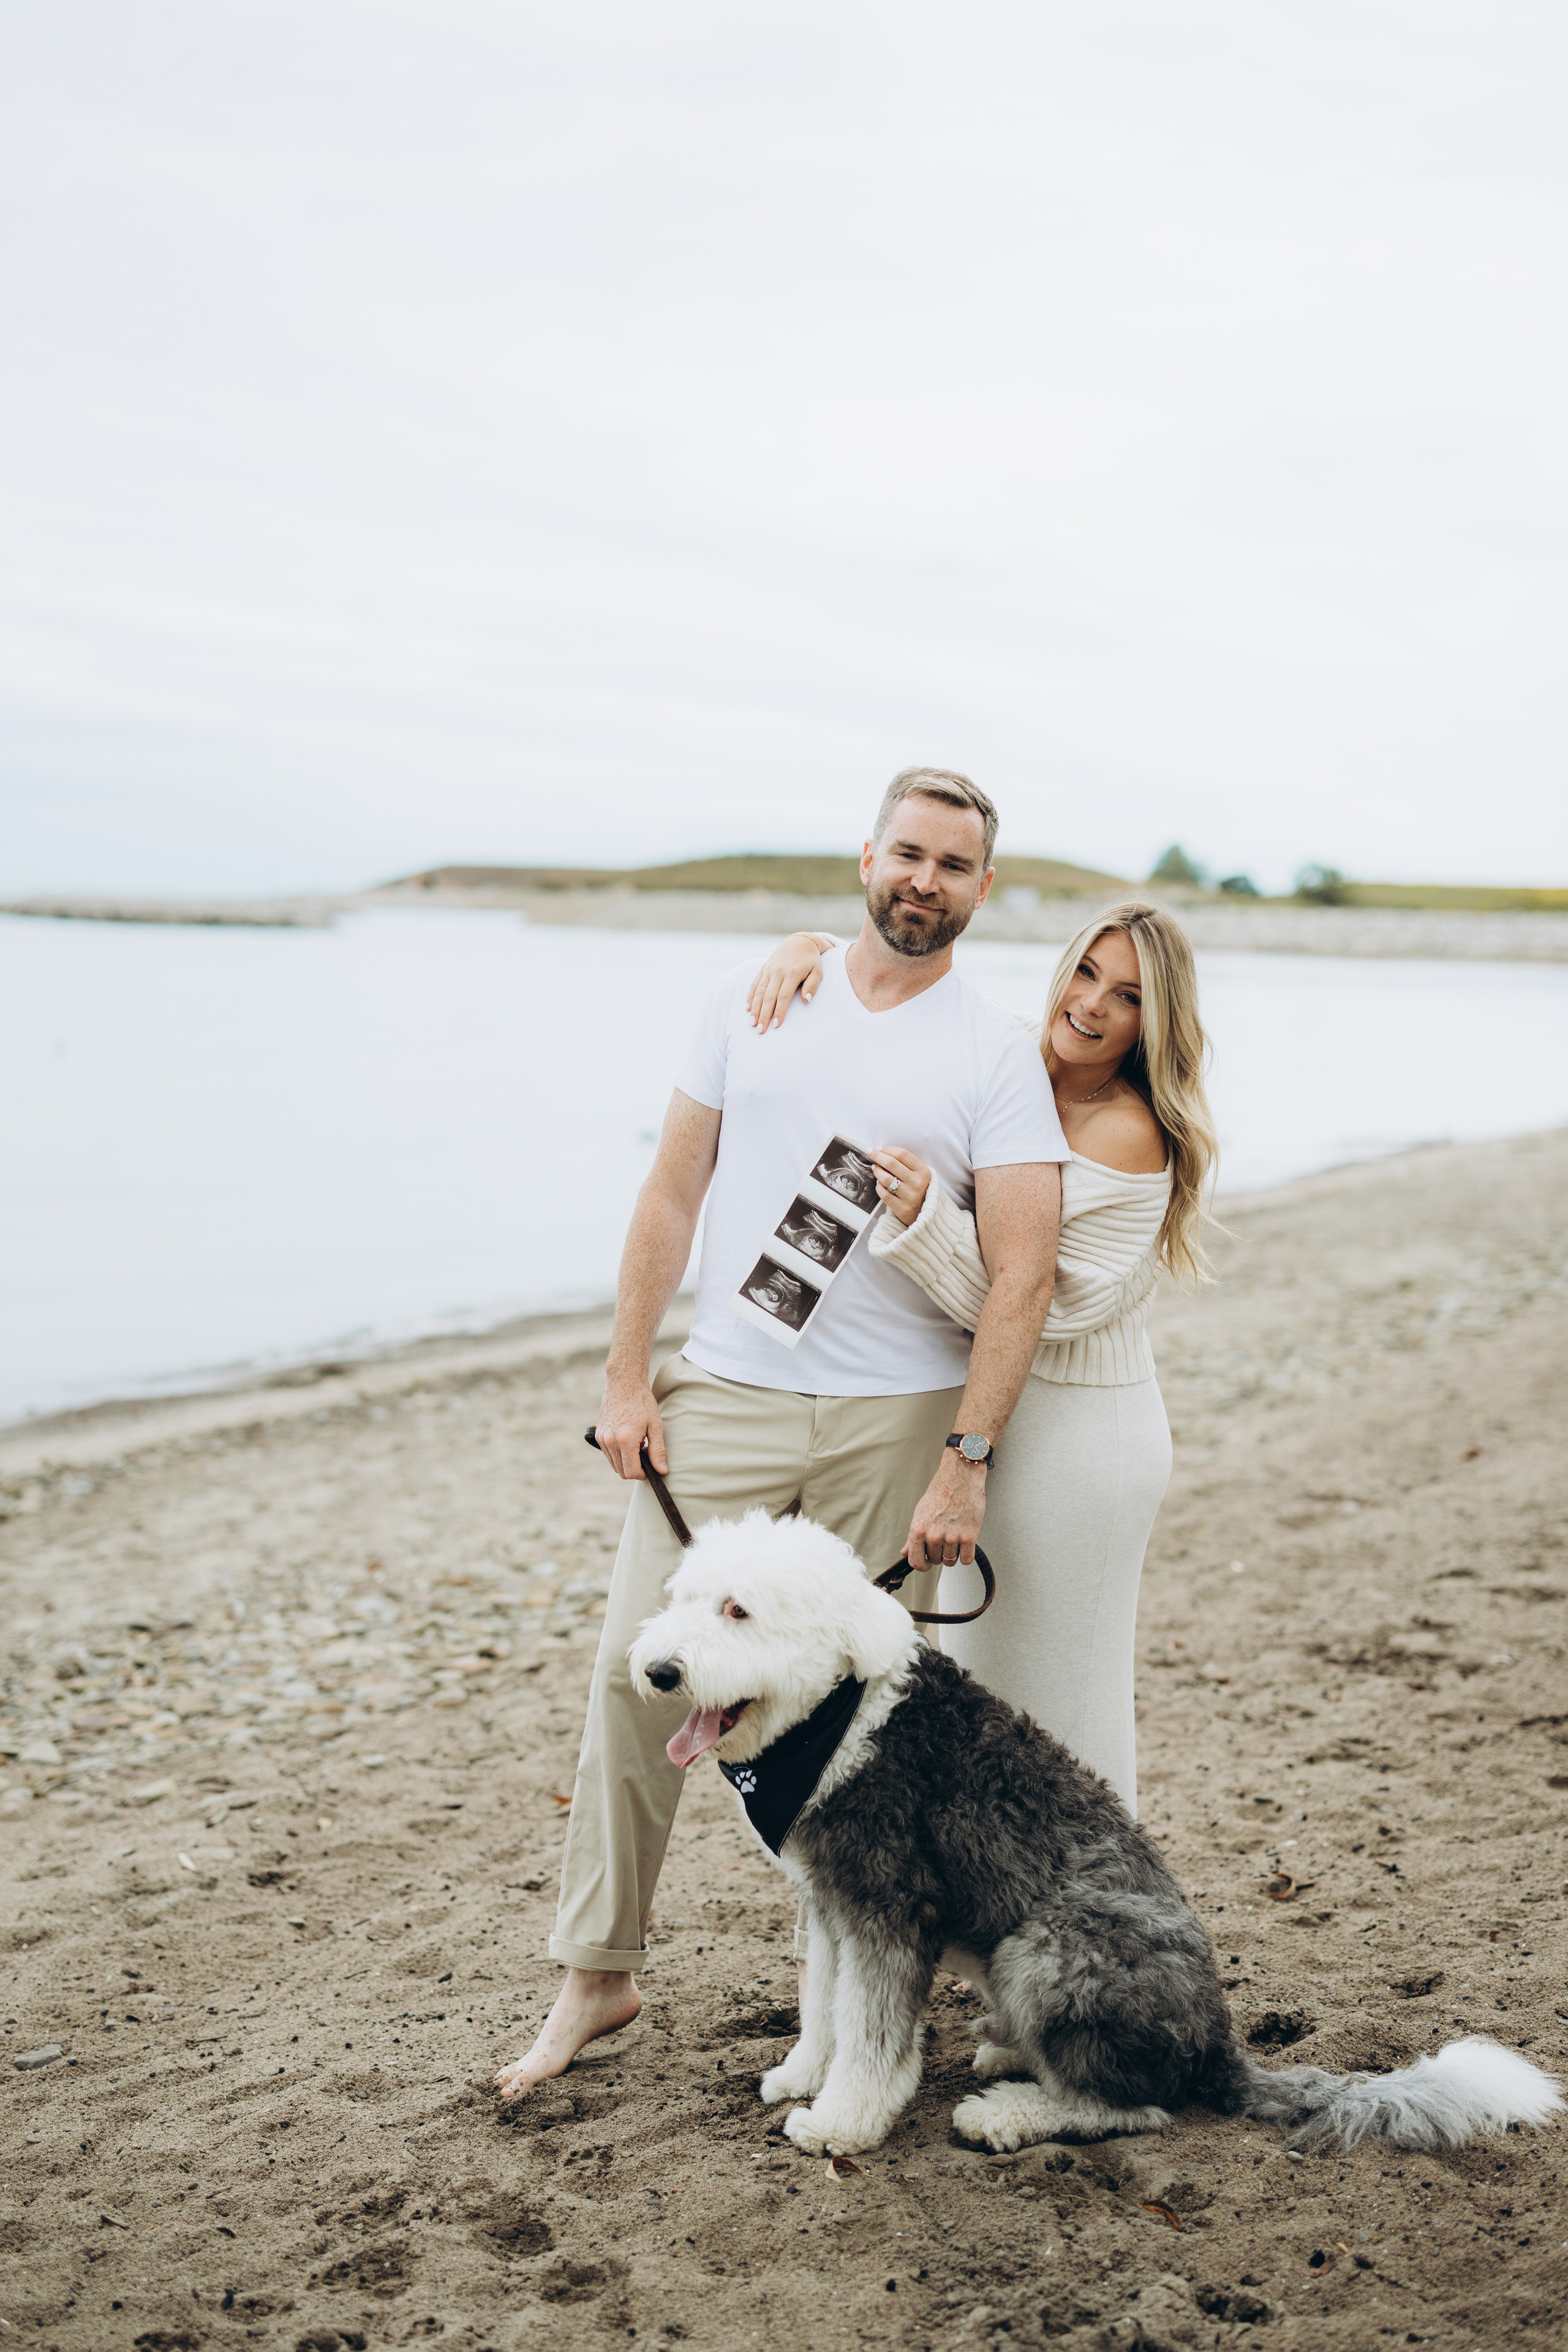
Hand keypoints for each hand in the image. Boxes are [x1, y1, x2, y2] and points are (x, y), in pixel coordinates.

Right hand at [595, 1368, 667, 1479]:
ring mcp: (602, 1439)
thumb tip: (662, 1471)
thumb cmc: (642, 1402)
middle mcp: (610, 1442)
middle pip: (621, 1472)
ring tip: (638, 1444)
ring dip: (626, 1462)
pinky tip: (629, 1440)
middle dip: (635, 1469)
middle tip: (646, 1453)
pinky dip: (619, 1454)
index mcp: (626, 1440)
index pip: (632, 1472)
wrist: (624, 1383)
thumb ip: (658, 1450)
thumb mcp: (655, 1426)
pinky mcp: (599, 1435)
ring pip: (614, 1464)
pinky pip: (609, 1454)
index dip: (643, 1474)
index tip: (651, 1467)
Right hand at [746, 934, 827, 1029]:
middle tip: (761, 1030)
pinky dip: (750, 996)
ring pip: (759, 991)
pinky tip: (747, 1008)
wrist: (799, 942)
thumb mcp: (818, 971)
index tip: (776, 1025)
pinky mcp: (763, 968)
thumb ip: (812, 985)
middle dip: (764, 1015)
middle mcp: (778, 971)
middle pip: (769, 997)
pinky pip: (755, 983)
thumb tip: (806, 1000)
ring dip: (755, 1008)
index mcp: (792, 973)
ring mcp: (769, 969)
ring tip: (752, 1022)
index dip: (779, 1012)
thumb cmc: (811, 960)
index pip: (783, 997)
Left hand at [873, 1147, 930, 1226]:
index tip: (878, 1149)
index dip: (887, 1149)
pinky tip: (879, 1184)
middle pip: (892, 1163)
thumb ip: (906, 1164)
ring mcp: (910, 1196)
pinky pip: (884, 1194)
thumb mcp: (920, 1175)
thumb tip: (882, 1153)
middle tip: (870, 1153)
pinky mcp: (902, 1208)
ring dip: (877, 1171)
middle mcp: (918, 1183)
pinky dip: (878, 1187)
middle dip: (877, 1156)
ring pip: (885, 1178)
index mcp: (923, 1172)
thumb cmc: (921, 1191)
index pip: (902, 1154)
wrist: (928, 1215)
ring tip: (875, 1169)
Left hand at [903, 1449, 986, 1568]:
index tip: (926, 1564)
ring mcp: (952, 1537)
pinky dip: (966, 1555)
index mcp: (918, 1530)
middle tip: (944, 1538)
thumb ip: (912, 1536)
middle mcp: (933, 1536)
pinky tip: (965, 1544)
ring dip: (953, 1553)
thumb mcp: (920, 1512)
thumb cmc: (940, 1491)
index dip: (921, 1565)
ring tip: (954, 1537)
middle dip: (939, 1553)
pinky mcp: (969, 1537)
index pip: (916, 1562)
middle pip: (935, 1561)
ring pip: (951, 1561)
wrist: (961, 1476)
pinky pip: (967, 1559)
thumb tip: (905, 1552)